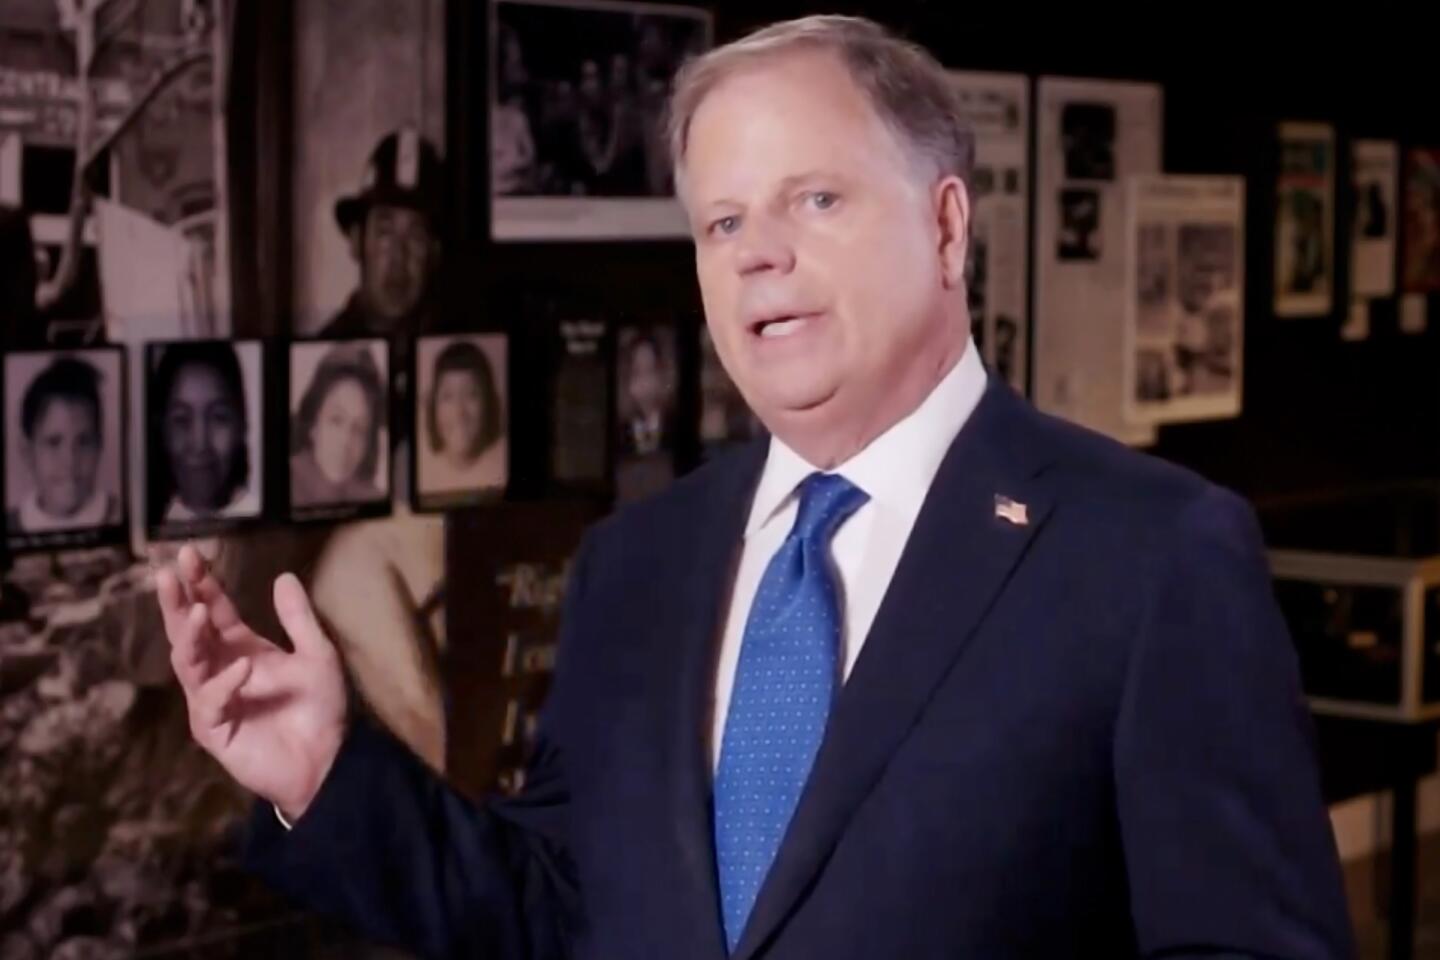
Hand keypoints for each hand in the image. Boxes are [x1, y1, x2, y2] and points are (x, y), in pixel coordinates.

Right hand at [157, 544, 347, 822]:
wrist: (328, 760)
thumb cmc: (320, 709)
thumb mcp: (318, 655)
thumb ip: (298, 619)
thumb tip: (283, 576)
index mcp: (240, 648)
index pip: (213, 610)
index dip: (201, 583)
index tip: (190, 553)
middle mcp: (220, 670)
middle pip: (188, 631)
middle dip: (177, 602)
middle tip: (169, 573)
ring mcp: (212, 700)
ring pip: (187, 663)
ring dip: (190, 636)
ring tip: (196, 611)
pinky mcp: (215, 730)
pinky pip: (211, 702)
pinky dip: (225, 683)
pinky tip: (243, 667)